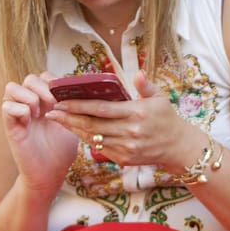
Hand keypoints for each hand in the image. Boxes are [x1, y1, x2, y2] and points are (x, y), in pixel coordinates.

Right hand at [1, 72, 81, 192]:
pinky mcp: (10, 127)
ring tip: (40, 113)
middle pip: (29, 78)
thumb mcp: (73, 123)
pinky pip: (6, 107)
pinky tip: (30, 121)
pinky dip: (19, 109)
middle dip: (43, 87)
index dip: (54, 82)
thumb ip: (73, 106)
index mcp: (44, 102)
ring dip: (29, 97)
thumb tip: (84, 89)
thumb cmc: (61, 150)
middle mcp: (29, 105)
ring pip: (12, 87)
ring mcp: (18, 115)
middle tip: (54, 104)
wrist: (50, 174)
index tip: (66, 96)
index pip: (44, 77)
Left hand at [45, 70, 205, 172]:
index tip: (62, 101)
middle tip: (51, 112)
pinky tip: (77, 131)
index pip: (101, 108)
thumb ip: (146, 86)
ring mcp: (126, 147)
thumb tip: (137, 73)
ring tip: (59, 120)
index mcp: (136, 113)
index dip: (78, 105)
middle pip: (91, 124)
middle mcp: (129, 131)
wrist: (178, 147)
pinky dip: (86, 139)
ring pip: (92, 137)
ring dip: (73, 129)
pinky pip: (99, 148)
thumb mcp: (160, 98)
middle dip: (68, 118)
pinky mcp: (123, 158)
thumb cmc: (168, 119)